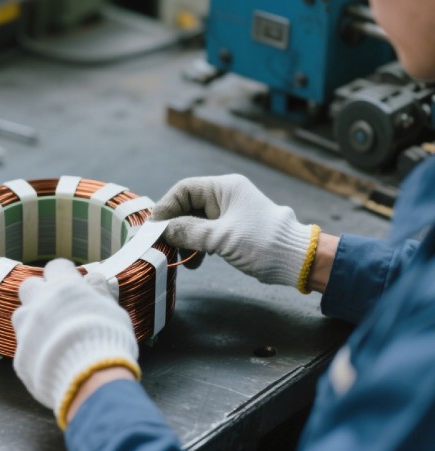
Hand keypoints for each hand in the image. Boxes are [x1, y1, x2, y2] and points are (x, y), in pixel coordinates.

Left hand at [12, 259, 140, 429]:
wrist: (90, 377)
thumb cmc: (108, 339)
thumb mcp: (113, 310)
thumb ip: (100, 292)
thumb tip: (96, 278)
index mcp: (64, 287)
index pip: (57, 267)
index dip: (65, 275)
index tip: (73, 285)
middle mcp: (39, 303)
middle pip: (29, 286)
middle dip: (41, 294)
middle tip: (58, 308)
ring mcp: (26, 329)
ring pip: (22, 315)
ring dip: (34, 321)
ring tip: (53, 336)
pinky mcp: (21, 355)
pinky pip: (25, 347)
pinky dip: (36, 350)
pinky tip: (52, 359)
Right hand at [152, 174, 320, 291]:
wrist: (297, 261)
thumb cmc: (262, 243)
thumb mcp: (220, 238)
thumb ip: (188, 231)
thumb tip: (162, 230)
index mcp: (224, 188)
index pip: (184, 190)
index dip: (166, 207)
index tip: (153, 227)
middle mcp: (226, 196)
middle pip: (187, 206)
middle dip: (174, 227)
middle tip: (163, 245)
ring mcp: (229, 213)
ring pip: (195, 221)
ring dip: (185, 239)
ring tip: (181, 259)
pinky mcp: (232, 229)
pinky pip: (206, 233)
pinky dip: (197, 246)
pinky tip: (195, 262)